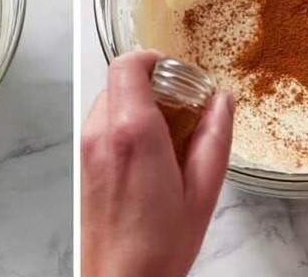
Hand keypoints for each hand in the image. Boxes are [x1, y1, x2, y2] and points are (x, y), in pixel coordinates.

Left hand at [82, 51, 234, 276]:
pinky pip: (103, 121)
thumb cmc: (158, 247)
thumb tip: (223, 100)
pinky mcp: (83, 160)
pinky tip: (149, 154)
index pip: (129, 65)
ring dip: (137, 102)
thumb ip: (215, 137)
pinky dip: (125, 122)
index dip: (153, 59)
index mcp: (134, 132)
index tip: (177, 72)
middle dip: (152, 83)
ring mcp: (88, 146)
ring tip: (168, 135)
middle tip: (181, 106)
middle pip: (120, 78)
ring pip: (110, 98)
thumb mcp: (203, 191)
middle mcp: (103, 132)